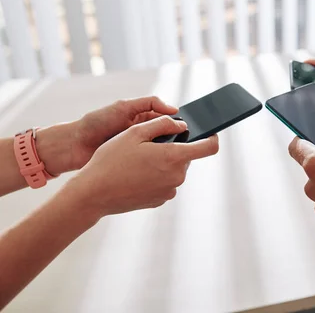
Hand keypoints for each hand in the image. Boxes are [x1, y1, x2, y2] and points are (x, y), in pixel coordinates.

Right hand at [62, 116, 218, 218]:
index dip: (212, 137)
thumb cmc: (111, 159)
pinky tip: (136, 173)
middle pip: (187, 156)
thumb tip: (182, 126)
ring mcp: (169, 190)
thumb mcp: (135, 133)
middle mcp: (177, 176)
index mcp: (174, 158)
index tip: (209, 132)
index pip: (209, 147)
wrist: (93, 193)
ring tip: (139, 159)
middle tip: (150, 144)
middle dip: (175, 147)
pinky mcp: (160, 200)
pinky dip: (156, 175)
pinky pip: (165, 181)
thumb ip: (163, 124)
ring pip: (175, 169)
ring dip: (164, 161)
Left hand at [71, 97, 177, 169]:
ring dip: (166, 153)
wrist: (74, 146)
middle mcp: (142, 134)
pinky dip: (157, 164)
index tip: (187, 128)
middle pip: (166, 136)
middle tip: (184, 143)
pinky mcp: (134, 164)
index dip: (177, 123)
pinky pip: (150, 164)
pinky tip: (163, 166)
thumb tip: (174, 109)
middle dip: (175, 139)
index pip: (166, 119)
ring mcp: (138, 150)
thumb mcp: (124, 107)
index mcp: (142, 118)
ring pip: (160, 151)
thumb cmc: (97, 122)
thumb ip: (149, 104)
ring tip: (175, 155)